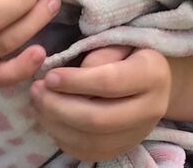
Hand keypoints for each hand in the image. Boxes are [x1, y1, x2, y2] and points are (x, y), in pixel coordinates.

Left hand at [30, 46, 172, 161]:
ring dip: (57, 124)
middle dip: (59, 107)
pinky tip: (51, 120)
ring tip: (38, 104)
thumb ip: (98, 53)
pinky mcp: (125, 147)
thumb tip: (69, 77)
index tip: (49, 76)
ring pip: (92, 141)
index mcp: (153, 74)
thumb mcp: (120, 40)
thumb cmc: (131, 51)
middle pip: (99, 119)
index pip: (109, 83)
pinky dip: (65, 139)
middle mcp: (152, 109)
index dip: (75, 82)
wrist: (156, 79)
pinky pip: (90, 152)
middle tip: (36, 91)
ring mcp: (139, 133)